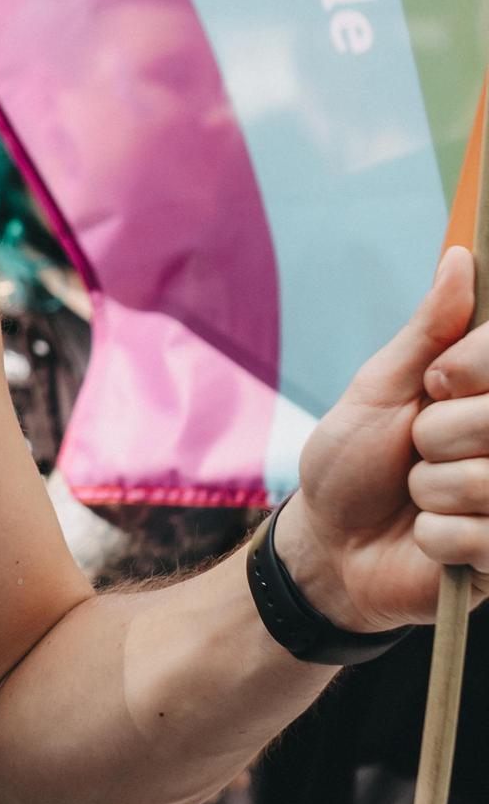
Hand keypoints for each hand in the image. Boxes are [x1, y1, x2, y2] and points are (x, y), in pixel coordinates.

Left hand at [287, 246, 488, 632]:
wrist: (330, 544)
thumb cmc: (354, 460)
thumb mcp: (381, 387)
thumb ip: (429, 331)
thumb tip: (461, 259)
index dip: (469, 367)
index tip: (434, 383)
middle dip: (439, 433)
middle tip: (418, 447)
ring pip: (486, 479)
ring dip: (430, 489)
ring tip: (419, 495)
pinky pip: (480, 536)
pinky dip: (435, 537)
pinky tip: (428, 539)